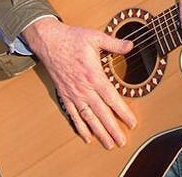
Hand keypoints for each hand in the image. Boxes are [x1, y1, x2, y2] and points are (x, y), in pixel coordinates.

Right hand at [22, 17, 135, 148]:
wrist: (50, 42)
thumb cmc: (73, 38)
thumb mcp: (96, 37)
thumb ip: (114, 43)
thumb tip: (130, 45)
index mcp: (93, 75)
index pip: (111, 98)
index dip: (122, 112)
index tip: (132, 122)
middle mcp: (83, 88)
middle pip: (101, 113)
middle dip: (112, 129)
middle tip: (122, 142)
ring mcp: (73, 94)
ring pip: (88, 118)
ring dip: (99, 132)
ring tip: (108, 144)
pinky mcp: (65, 95)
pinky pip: (73, 115)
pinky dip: (80, 127)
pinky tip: (87, 137)